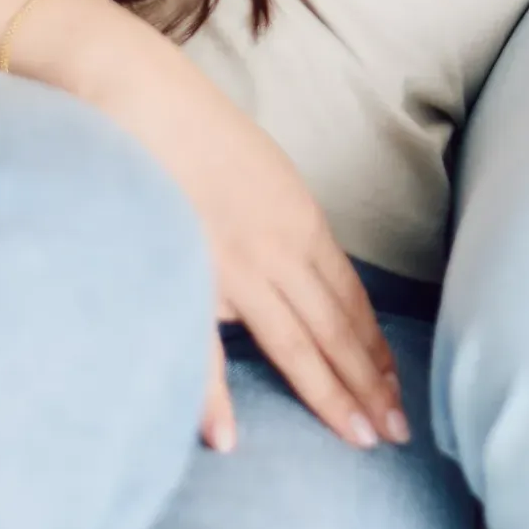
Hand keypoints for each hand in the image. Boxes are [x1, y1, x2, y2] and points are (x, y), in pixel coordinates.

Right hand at [19, 0, 408, 456]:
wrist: (132, 89)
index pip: (349, 298)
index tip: (395, 389)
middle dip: (367, 384)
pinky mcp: (181, 270)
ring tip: (358, 438)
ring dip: (327, 394)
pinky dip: (213, 396)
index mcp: (299, 218)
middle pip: (334, 328)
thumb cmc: (191, 126)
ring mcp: (231, 264)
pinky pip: (200, 347)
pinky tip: (229, 439)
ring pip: (293, 342)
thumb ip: (279, 225)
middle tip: (396, 433)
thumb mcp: (257, 172)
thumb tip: (290, 274)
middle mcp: (276, 246)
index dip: (374, 348)